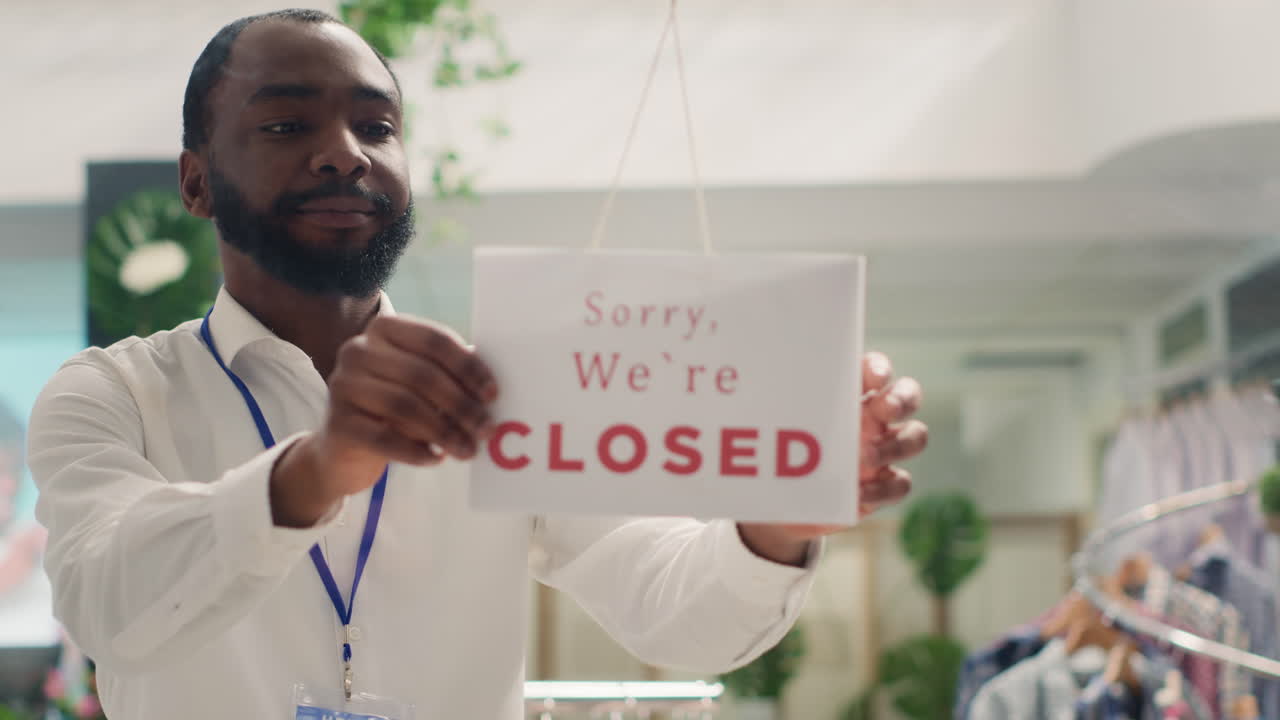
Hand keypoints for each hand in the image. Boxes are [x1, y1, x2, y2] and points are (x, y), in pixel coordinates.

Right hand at [271, 315, 497, 526]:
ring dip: (444, 431)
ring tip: (467, 450)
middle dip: (461, 404)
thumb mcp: (420, 387)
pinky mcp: (337, 423)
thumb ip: (450, 378)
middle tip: (487, 429)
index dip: (467, 367)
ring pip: (404, 406)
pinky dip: (416, 451)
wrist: (343, 449)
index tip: (492, 395)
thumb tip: (491, 392)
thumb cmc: (393, 410)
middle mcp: (358, 350)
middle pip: (422, 374)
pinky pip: (385, 438)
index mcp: (384, 329)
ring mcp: (342, 385)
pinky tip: (436, 458)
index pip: (434, 340)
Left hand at [738, 352, 926, 564]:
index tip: (874, 376)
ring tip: (864, 456)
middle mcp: (873, 417)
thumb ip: (776, 406)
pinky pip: (900, 483)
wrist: (778, 504)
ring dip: (895, 444)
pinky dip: (883, 488)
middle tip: (884, 408)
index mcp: (849, 394)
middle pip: (907, 396)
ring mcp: (882, 450)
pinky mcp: (881, 486)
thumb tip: (748, 383)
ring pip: (914, 436)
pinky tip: (859, 494)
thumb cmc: (778, 452)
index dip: (880, 368)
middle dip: (902, 398)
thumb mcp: (775, 426)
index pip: (875, 369)